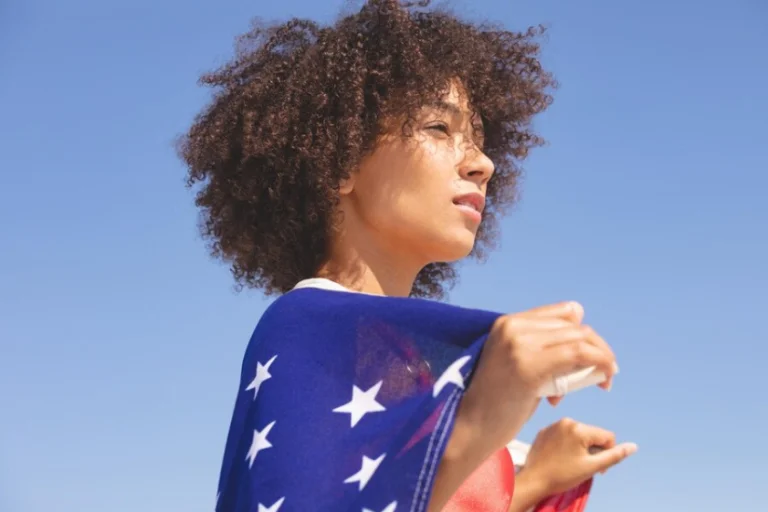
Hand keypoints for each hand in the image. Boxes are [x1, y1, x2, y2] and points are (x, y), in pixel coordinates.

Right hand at [429, 302, 616, 510]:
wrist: (471, 426)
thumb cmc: (496, 401)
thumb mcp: (517, 362)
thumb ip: (542, 345)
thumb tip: (579, 323)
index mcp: (507, 322)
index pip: (562, 312)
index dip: (584, 333)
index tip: (592, 355)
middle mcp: (513, 327)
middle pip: (574, 326)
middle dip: (597, 347)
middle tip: (606, 372)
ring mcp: (519, 344)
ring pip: (580, 338)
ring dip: (602, 357)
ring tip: (604, 380)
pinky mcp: (528, 366)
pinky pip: (578, 355)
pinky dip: (600, 364)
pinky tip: (605, 381)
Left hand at [509, 419, 637, 511]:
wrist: (533, 480)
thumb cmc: (563, 475)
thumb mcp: (591, 467)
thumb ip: (613, 456)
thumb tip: (633, 446)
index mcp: (579, 429)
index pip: (606, 437)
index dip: (606, 453)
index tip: (597, 467)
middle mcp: (566, 421)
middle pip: (592, 434)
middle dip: (593, 450)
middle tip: (583, 466)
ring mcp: (553, 425)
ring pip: (578, 434)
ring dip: (580, 447)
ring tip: (570, 462)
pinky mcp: (544, 431)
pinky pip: (563, 434)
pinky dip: (566, 444)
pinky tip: (559, 458)